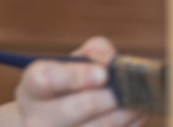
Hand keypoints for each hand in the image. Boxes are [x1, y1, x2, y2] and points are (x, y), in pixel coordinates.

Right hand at [13, 36, 146, 126]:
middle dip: (108, 97)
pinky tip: (137, 115)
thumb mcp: (71, 65)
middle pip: (76, 107)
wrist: (51, 125)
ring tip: (140, 101)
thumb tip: (113, 62)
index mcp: (32, 89)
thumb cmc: (66, 88)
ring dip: (124, 114)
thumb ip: (93, 52)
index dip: (77, 76)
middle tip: (129, 90)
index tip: (103, 74)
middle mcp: (37, 118)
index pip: (46, 79)